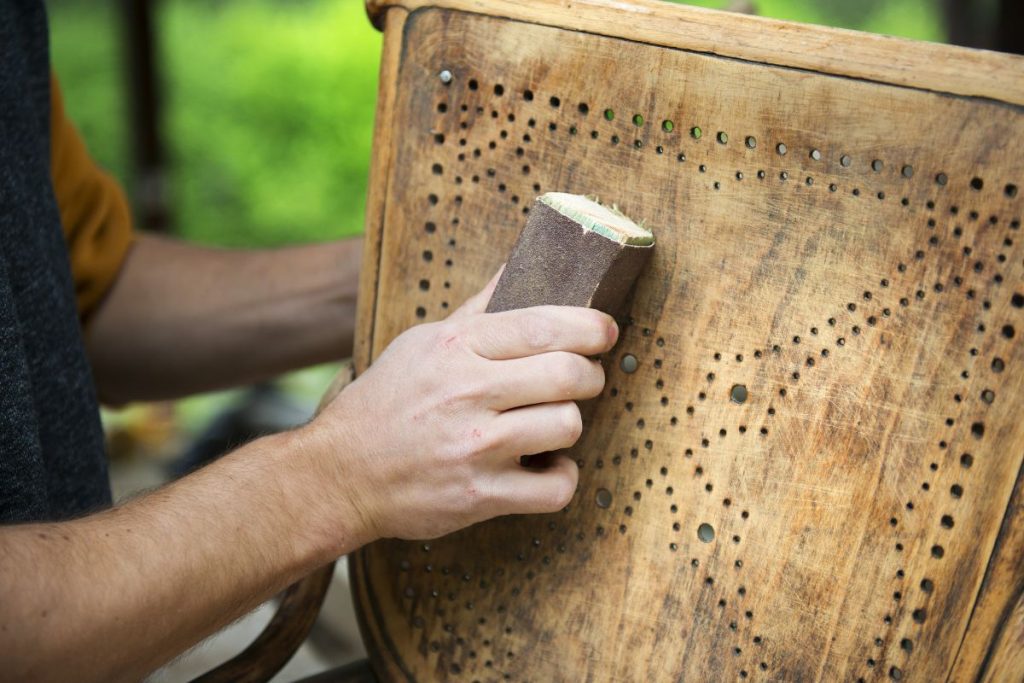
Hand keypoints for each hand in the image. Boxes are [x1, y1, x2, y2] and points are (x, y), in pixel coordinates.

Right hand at [307, 271, 617, 542]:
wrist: (338, 473)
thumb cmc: (387, 403)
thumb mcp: (424, 343)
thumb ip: (478, 309)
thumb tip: (518, 264)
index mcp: (456, 348)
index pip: (544, 326)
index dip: (590, 327)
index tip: (605, 332)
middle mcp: (467, 393)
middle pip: (569, 375)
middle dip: (590, 376)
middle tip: (582, 380)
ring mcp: (475, 448)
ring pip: (568, 426)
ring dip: (569, 425)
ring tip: (549, 424)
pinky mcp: (480, 496)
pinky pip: (557, 487)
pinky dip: (560, 478)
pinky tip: (542, 466)